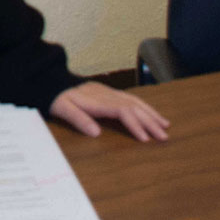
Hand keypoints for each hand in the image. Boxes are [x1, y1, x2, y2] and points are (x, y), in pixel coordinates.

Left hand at [49, 82, 170, 141]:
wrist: (53, 81)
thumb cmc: (57, 97)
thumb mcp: (62, 109)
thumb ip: (78, 119)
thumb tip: (97, 133)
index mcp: (98, 100)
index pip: (123, 112)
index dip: (135, 125)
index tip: (146, 139)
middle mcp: (108, 95)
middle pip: (134, 107)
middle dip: (150, 122)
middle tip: (164, 137)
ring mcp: (110, 92)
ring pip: (135, 101)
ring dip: (151, 113)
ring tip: (165, 125)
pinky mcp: (110, 92)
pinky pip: (131, 99)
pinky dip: (144, 106)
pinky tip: (151, 113)